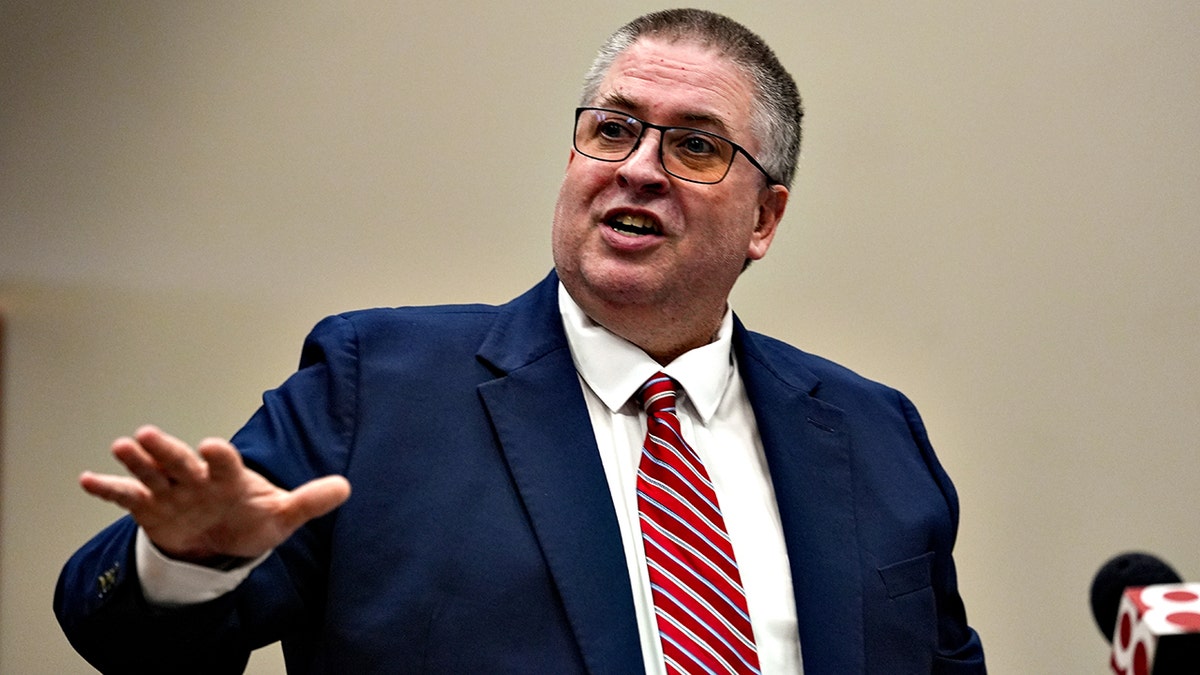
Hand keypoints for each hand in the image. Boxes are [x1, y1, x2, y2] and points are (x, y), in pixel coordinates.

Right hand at [80, 425, 350, 563]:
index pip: (225, 464)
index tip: (212, 446)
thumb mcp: (282, 516)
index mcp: (228, 477)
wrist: (222, 541)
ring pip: (151, 473)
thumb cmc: (251, 519)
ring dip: (136, 461)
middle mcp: (196, 479)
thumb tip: (346, 487)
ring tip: (121, 447)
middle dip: (166, 450)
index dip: (219, 456)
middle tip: (147, 434)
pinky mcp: (149, 507)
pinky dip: (107, 489)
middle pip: (180, 461)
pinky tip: (86, 479)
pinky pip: (125, 497)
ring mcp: (171, 492)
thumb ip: (309, 501)